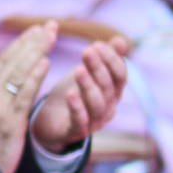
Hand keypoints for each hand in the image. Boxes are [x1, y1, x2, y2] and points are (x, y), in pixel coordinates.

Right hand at [0, 24, 53, 172]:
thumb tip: (3, 77)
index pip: (3, 60)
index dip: (21, 44)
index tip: (35, 30)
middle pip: (13, 61)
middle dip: (32, 41)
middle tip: (49, 25)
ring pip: (19, 73)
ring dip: (36, 52)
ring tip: (51, 36)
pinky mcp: (10, 120)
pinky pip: (24, 95)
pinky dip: (34, 77)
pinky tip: (46, 63)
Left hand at [32, 38, 128, 153]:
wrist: (51, 123)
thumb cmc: (75, 94)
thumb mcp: (88, 73)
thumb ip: (104, 58)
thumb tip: (121, 40)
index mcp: (113, 92)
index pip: (120, 75)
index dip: (111, 60)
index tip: (97, 44)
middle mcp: (108, 107)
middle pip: (108, 87)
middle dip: (98, 68)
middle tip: (87, 51)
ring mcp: (94, 121)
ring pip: (96, 104)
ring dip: (88, 86)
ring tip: (79, 70)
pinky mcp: (76, 132)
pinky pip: (80, 120)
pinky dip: (77, 107)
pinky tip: (70, 94)